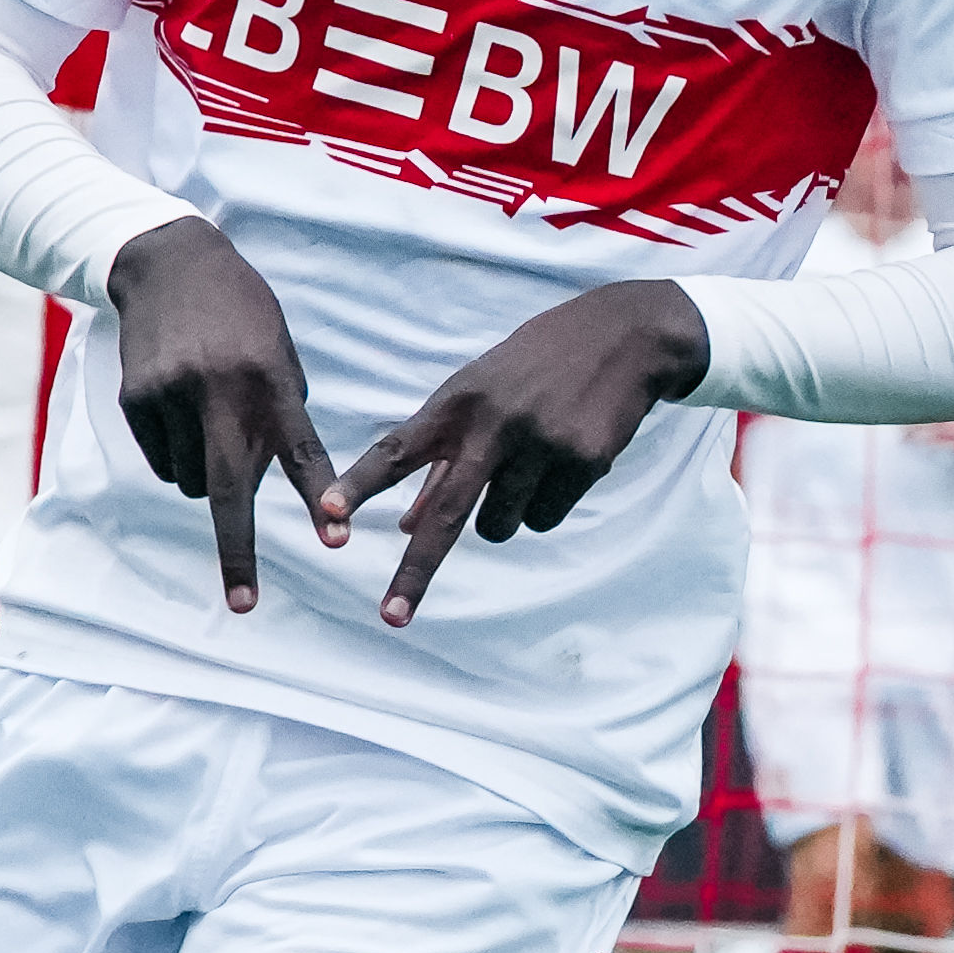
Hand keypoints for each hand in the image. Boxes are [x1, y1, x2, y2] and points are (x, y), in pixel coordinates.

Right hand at [107, 220, 346, 613]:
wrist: (169, 264)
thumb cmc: (242, 319)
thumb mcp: (278, 354)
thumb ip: (280, 418)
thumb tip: (261, 490)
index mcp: (270, 378)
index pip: (302, 448)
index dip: (318, 496)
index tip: (336, 539)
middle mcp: (218, 388)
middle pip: (228, 487)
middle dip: (238, 551)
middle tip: (245, 601)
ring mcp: (170, 395)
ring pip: (194, 484)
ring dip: (210, 480)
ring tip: (214, 426)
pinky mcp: (135, 400)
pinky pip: (164, 465)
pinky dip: (178, 459)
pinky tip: (182, 414)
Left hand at [330, 281, 711, 626]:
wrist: (626, 336)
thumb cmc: (537, 366)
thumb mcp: (482, 393)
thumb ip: (442, 456)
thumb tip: (405, 523)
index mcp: (458, 401)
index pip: (397, 449)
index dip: (360, 484)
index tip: (327, 513)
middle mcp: (494, 424)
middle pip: (446, 513)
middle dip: (415, 570)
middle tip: (391, 617)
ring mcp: (540, 444)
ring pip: (499, 527)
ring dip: (503, 516)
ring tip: (528, 465)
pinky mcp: (582, 462)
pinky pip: (544, 520)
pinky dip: (545, 505)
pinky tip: (563, 462)